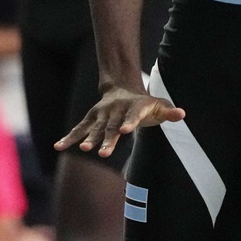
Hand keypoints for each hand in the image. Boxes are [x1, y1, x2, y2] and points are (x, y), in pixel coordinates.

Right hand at [54, 85, 184, 157]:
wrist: (123, 88)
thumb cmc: (145, 104)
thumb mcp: (159, 106)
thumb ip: (169, 112)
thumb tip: (182, 114)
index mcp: (134, 107)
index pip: (132, 115)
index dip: (129, 122)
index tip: (125, 130)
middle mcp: (116, 110)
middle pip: (111, 126)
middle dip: (107, 139)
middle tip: (103, 153)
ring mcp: (101, 114)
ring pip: (94, 128)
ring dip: (88, 138)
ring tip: (84, 149)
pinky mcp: (91, 119)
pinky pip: (79, 129)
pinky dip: (69, 137)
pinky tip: (58, 146)